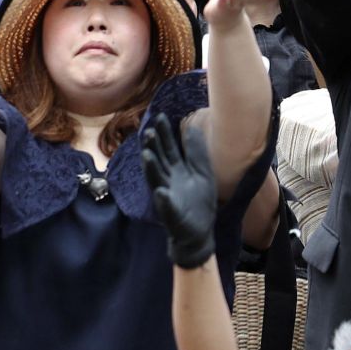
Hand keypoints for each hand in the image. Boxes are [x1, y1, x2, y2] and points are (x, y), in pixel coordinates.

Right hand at [140, 113, 217, 268]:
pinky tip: (161, 192)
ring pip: (157, 180)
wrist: (200, 232)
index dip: (164, 134)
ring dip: (151, 169)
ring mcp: (167, 197)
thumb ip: (196, 152)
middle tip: (147, 131)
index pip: (168, 149)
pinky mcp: (172, 214)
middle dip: (153, 147)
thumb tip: (192, 127)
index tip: (160, 117)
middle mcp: (168, 180)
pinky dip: (164, 199)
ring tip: (147, 156)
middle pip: (159, 161)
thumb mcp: (202, 173)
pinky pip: (167, 206)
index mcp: (177, 170)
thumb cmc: (199, 202)